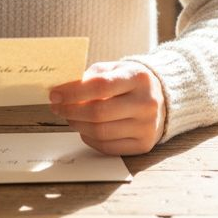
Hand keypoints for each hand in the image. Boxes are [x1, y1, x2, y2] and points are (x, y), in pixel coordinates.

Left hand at [49, 60, 165, 155]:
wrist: (162, 100)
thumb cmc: (130, 83)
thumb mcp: (114, 69)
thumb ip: (91, 76)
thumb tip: (63, 91)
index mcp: (138, 78)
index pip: (100, 86)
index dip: (73, 92)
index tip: (55, 94)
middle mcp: (146, 103)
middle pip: (98, 112)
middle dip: (70, 111)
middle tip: (57, 108)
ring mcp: (146, 126)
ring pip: (100, 132)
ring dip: (77, 125)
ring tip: (70, 117)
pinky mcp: (143, 145)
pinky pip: (107, 147)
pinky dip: (89, 139)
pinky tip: (84, 129)